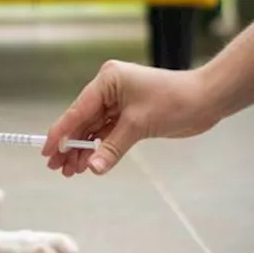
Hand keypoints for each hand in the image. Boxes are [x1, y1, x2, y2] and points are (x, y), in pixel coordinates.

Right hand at [42, 60, 217, 176]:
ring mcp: (119, 102)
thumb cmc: (175, 101)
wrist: (206, 100)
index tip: (47, 151)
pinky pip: (108, 133)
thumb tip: (93, 168)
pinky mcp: (129, 114)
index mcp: (107, 80)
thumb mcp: (139, 124)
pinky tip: (90, 163)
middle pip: (82, 121)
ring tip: (71, 172)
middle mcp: (109, 88)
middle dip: (70, 145)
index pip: (77, 110)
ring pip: (94, 129)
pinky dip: (99, 148)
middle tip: (57, 168)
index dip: (61, 133)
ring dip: (84, 150)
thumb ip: (112, 147)